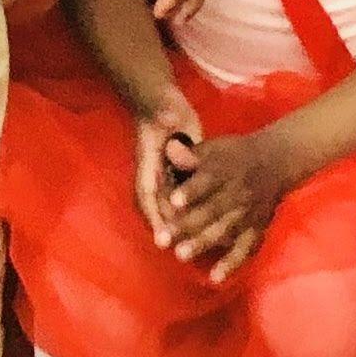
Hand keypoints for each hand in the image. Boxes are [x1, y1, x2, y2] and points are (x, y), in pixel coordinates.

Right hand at [129, 98, 204, 247]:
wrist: (162, 104)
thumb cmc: (161, 108)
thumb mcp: (163, 110)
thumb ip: (164, 116)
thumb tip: (169, 118)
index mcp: (147, 164)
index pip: (147, 195)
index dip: (154, 217)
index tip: (162, 239)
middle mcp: (154, 177)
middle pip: (158, 209)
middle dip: (169, 230)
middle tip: (182, 252)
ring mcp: (166, 179)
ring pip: (170, 209)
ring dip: (180, 227)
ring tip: (195, 248)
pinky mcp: (178, 179)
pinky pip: (182, 202)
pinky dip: (191, 214)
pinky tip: (208, 227)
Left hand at [160, 124, 295, 278]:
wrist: (277, 161)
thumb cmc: (234, 155)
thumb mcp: (214, 146)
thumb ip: (190, 154)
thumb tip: (169, 150)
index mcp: (224, 170)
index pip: (206, 181)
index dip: (191, 191)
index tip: (174, 202)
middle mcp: (237, 192)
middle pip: (211, 210)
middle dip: (186, 225)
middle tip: (162, 239)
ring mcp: (248, 213)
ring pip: (224, 230)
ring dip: (203, 243)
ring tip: (180, 255)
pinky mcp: (257, 229)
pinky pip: (245, 249)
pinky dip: (232, 264)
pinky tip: (215, 278)